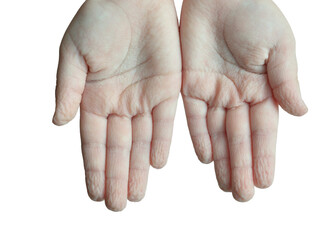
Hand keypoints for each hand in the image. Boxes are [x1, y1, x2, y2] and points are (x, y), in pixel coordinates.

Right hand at [53, 0, 180, 210]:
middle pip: (117, 149)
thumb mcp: (74, 54)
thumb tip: (58, 123)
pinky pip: (165, 122)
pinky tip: (157, 163)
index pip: (93, 142)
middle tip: (118, 206)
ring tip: (137, 195)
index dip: (94, 168)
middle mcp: (118, 103)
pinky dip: (160, 142)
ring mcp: (143, 98)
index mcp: (93, 98)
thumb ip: (67, 89)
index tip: (96, 194)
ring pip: (140, 141)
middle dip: (117, 177)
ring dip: (138, 168)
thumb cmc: (100, 20)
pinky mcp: (167, 90)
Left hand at [180, 0, 306, 200]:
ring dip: (221, 159)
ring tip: (225, 185)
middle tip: (242, 195)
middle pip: (240, 137)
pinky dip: (200, 136)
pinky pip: (195, 116)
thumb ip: (285, 80)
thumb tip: (301, 113)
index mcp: (263, 88)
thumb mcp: (278, 46)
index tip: (265, 181)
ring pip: (218, 132)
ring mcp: (214, 91)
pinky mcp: (190, 84)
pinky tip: (205, 156)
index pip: (264, 130)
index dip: (264, 155)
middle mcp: (238, 95)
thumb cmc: (254, 13)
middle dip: (241, 166)